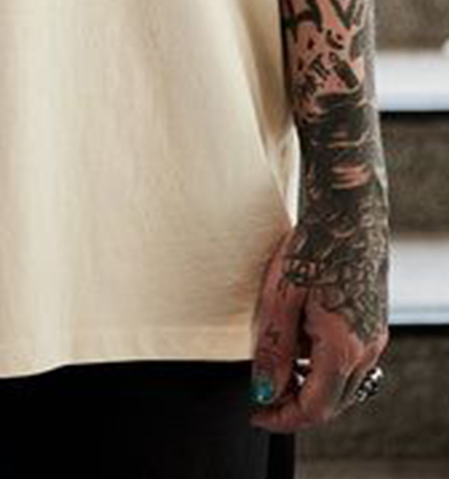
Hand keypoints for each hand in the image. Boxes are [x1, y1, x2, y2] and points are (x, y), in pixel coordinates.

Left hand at [248, 205, 389, 432]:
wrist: (346, 213)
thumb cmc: (313, 248)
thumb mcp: (281, 299)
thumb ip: (274, 349)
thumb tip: (264, 391)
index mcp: (343, 348)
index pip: (315, 408)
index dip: (283, 417)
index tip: (257, 413)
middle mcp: (366, 349)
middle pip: (331, 401)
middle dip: (295, 404)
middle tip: (263, 393)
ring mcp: (373, 336)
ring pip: (342, 382)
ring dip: (310, 382)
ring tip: (278, 358)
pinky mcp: (372, 322)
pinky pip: (349, 359)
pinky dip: (323, 361)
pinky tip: (301, 335)